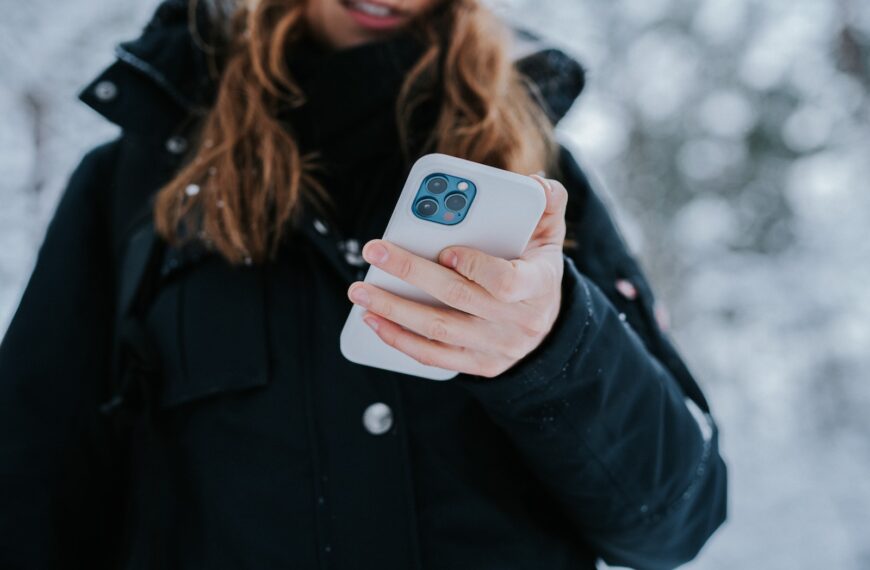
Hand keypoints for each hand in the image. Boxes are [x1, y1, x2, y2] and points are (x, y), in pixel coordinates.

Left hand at [347, 175, 568, 377]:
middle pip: (458, 299)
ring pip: (439, 329)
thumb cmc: (537, 268)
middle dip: (411, 272)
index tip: (445, 250)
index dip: (475, 267)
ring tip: (361, 290)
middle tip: (374, 252)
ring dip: (394, 310)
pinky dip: (399, 339)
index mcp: (539, 285)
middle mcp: (519, 322)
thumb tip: (535, 181)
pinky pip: (434, 356)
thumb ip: (547, 202)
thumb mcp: (550, 234)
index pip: (508, 282)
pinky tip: (373, 319)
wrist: (546, 324)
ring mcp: (497, 348)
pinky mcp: (478, 365)